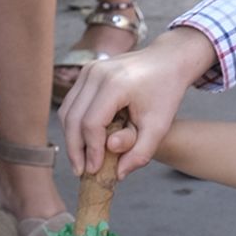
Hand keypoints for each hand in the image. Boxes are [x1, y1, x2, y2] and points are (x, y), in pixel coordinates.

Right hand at [60, 28, 214, 177]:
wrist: (168, 60)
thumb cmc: (165, 92)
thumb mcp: (159, 126)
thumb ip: (140, 153)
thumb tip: (117, 174)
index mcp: (115, 83)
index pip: (92, 123)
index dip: (91, 151)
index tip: (95, 170)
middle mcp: (96, 73)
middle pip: (72, 118)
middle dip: (75, 149)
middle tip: (80, 172)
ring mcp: (88, 70)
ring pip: (67, 111)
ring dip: (71, 138)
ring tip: (81, 161)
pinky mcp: (86, 72)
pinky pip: (72, 103)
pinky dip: (74, 124)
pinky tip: (83, 143)